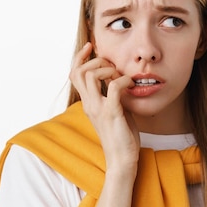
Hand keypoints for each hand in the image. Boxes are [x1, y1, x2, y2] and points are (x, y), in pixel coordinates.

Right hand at [69, 42, 139, 170]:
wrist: (122, 159)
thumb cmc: (121, 136)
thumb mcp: (114, 109)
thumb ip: (111, 94)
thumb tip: (116, 76)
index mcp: (87, 102)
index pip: (74, 74)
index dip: (80, 57)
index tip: (91, 47)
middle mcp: (89, 104)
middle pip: (79, 71)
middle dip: (95, 61)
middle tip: (111, 66)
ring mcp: (98, 109)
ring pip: (90, 76)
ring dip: (107, 69)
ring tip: (119, 75)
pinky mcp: (111, 113)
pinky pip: (114, 87)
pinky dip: (123, 80)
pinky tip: (131, 84)